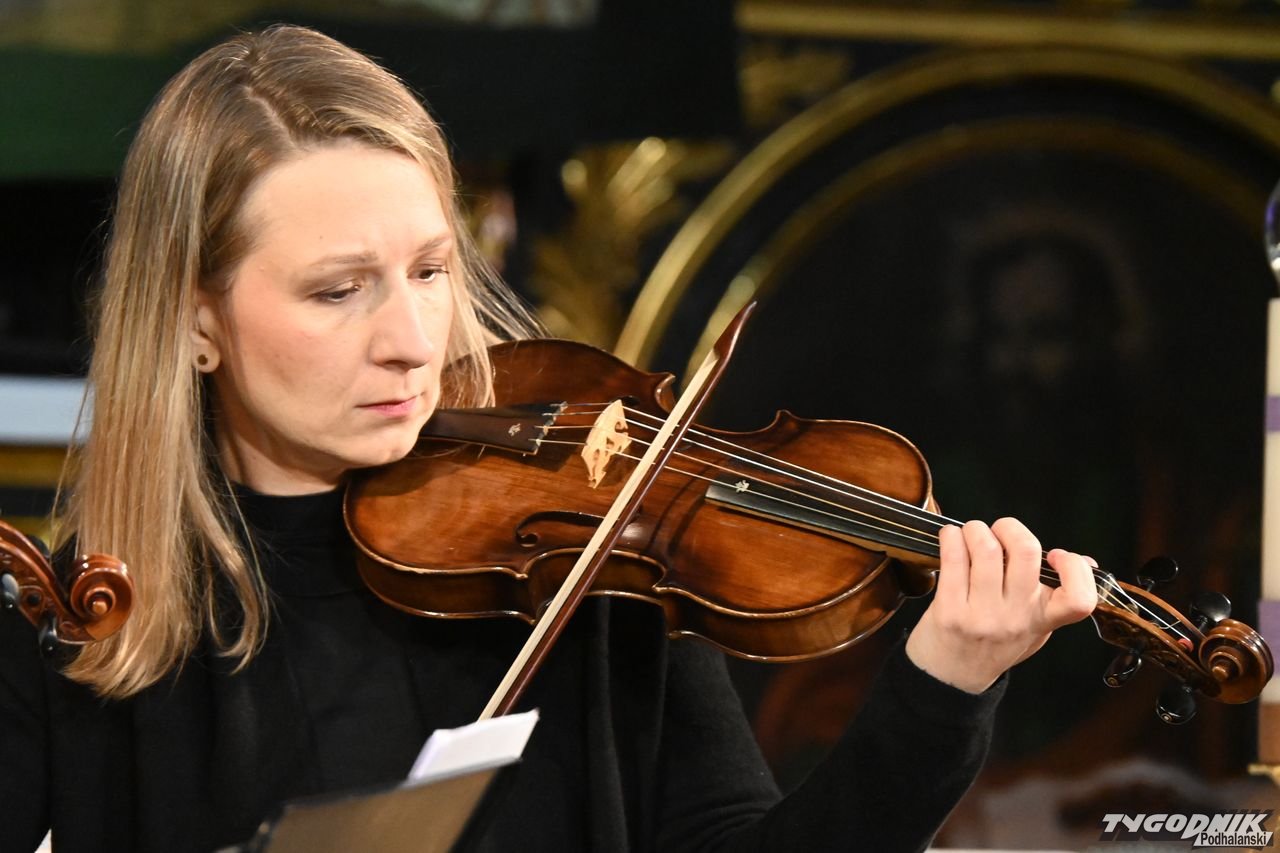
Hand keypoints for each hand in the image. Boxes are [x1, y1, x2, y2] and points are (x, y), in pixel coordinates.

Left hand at [904, 518, 1097, 693]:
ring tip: (972, 534)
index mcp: (1043, 620)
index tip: (1056, 556)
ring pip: (986, 548)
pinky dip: (951, 536)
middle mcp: (1015, 618)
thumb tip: (1085, 561)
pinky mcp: (949, 610)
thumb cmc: (995, 644)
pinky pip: (953, 557)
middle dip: (1010, 527)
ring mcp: (982, 615)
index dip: (1074, 568)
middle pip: (1026, 552)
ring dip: (976, 529)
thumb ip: (1056, 596)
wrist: (952, 676)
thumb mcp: (1035, 628)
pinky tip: (951, 539)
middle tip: (1000, 531)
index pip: (1079, 599)